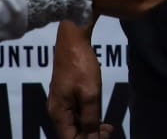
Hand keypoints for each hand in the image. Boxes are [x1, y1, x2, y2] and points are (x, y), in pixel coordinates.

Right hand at [48, 22, 112, 138]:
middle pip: (72, 134)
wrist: (73, 39)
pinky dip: (88, 117)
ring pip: (75, 124)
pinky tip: (99, 115)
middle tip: (109, 130)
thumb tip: (93, 138)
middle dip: (91, 136)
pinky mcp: (67, 94)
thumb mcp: (90, 94)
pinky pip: (76, 113)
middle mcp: (57, 111)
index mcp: (59, 113)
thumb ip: (90, 119)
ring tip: (108, 125)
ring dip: (91, 127)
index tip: (105, 136)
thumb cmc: (80, 65)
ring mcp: (61, 102)